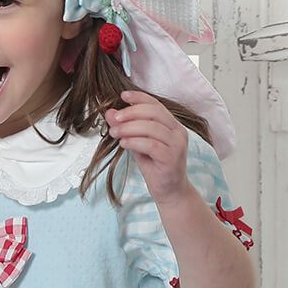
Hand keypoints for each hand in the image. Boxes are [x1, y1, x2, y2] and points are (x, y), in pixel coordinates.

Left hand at [104, 90, 191, 205]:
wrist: (169, 191)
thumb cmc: (155, 166)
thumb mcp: (137, 143)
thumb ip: (127, 128)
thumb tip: (110, 113)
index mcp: (172, 125)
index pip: (156, 104)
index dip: (139, 98)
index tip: (122, 96)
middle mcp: (178, 132)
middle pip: (154, 113)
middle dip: (130, 113)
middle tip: (114, 119)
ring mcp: (177, 145)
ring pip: (151, 128)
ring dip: (129, 128)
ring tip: (115, 133)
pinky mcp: (172, 159)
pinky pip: (151, 145)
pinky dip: (134, 142)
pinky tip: (124, 144)